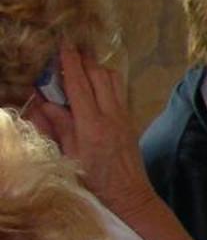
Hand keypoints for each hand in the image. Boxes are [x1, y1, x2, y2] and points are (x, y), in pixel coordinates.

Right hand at [23, 46, 154, 219]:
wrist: (130, 194)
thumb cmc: (94, 180)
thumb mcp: (68, 155)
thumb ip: (58, 126)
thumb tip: (43, 101)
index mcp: (92, 125)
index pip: (80, 86)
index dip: (70, 63)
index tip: (63, 45)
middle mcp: (111, 116)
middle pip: (100, 76)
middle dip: (84, 59)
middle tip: (70, 48)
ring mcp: (124, 116)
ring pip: (113, 80)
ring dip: (97, 68)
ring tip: (81, 63)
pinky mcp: (130, 119)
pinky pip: (119, 91)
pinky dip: (106, 80)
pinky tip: (95, 82)